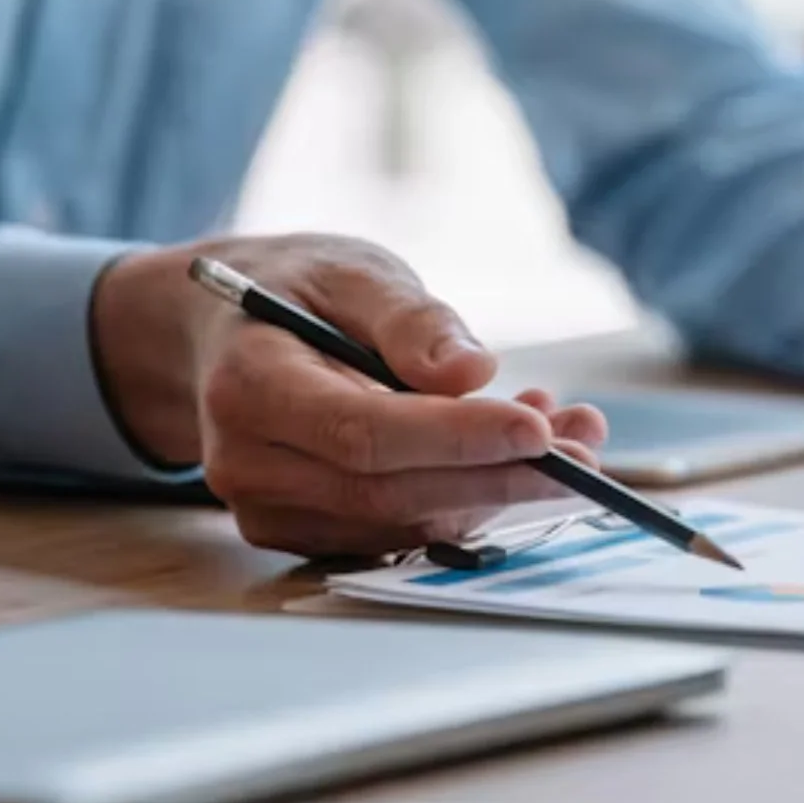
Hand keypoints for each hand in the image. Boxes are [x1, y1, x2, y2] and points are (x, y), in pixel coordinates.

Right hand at [90, 234, 606, 556]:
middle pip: (390, 491)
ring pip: (402, 520)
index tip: (539, 428)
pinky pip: (395, 531)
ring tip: (566, 433)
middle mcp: (248, 462)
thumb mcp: (351, 271)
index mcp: (249, 387)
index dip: (456, 438)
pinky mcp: (299, 531)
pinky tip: (515, 455)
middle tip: (584, 448)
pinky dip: (464, 499)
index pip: (363, 433)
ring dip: (495, 488)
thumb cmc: (294, 290)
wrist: (219, 335)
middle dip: (498, 475)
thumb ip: (408, 318)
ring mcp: (268, 509)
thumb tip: (471, 372)